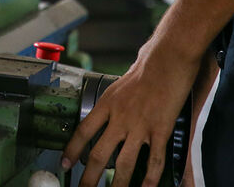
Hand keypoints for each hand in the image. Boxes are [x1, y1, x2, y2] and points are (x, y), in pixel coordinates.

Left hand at [61, 40, 199, 186]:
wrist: (168, 59)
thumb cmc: (147, 66)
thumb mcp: (120, 84)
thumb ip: (114, 103)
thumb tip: (110, 116)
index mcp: (107, 104)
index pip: (83, 131)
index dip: (72, 150)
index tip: (65, 164)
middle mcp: (120, 117)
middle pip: (100, 154)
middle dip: (90, 177)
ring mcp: (140, 125)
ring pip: (125, 163)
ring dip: (118, 184)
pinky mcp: (161, 129)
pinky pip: (154, 159)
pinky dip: (151, 177)